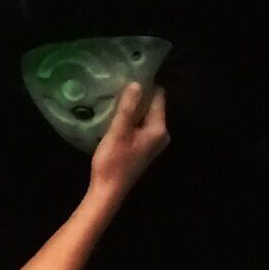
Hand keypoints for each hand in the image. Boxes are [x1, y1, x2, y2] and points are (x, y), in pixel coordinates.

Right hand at [88, 81, 168, 201]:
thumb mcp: (118, 132)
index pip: (158, 97)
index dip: (145, 86)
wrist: (108, 192)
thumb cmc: (113, 162)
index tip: (128, 78)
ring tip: (114, 101)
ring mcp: (152, 143)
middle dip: (137, 97)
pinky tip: (115, 119)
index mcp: (158, 129)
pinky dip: (129, 121)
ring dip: (132, 110)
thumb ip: (128, 108)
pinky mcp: (143, 148)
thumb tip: (136, 83)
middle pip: (152, 106)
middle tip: (118, 89)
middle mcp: (161, 134)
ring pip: (144, 117)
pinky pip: (139, 126)